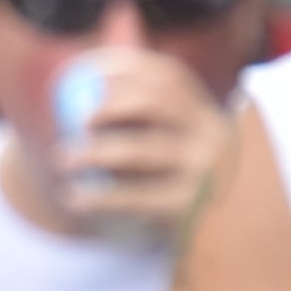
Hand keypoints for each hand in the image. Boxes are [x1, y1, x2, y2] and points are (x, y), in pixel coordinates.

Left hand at [57, 47, 229, 239]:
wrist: (227, 238)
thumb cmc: (184, 181)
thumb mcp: (182, 143)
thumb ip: (152, 110)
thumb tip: (105, 52)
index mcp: (206, 113)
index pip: (170, 76)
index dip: (128, 66)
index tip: (89, 69)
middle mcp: (212, 135)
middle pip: (158, 100)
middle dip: (113, 101)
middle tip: (79, 118)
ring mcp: (205, 170)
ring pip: (142, 149)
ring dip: (95, 151)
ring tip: (62, 159)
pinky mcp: (191, 206)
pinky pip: (137, 195)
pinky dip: (100, 196)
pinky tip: (73, 197)